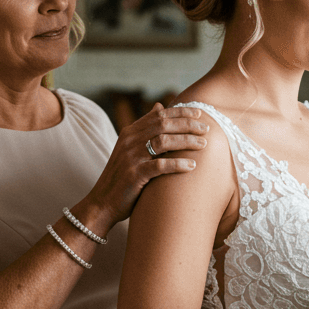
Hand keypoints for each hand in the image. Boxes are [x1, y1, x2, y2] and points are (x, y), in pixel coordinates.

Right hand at [85, 103, 209, 228]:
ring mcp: (131, 157)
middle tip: (206, 129)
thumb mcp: (130, 147)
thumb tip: (160, 106)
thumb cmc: (122, 176)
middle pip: (163, 124)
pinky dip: (178, 164)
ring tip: (203, 145)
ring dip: (186, 141)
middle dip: (188, 124)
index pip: (159, 115)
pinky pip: (160, 165)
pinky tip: (192, 166)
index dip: (181, 112)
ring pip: (164, 141)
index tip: (199, 113)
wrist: (103, 202)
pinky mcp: (134, 175)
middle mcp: (129, 141)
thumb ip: (145, 129)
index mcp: (130, 132)